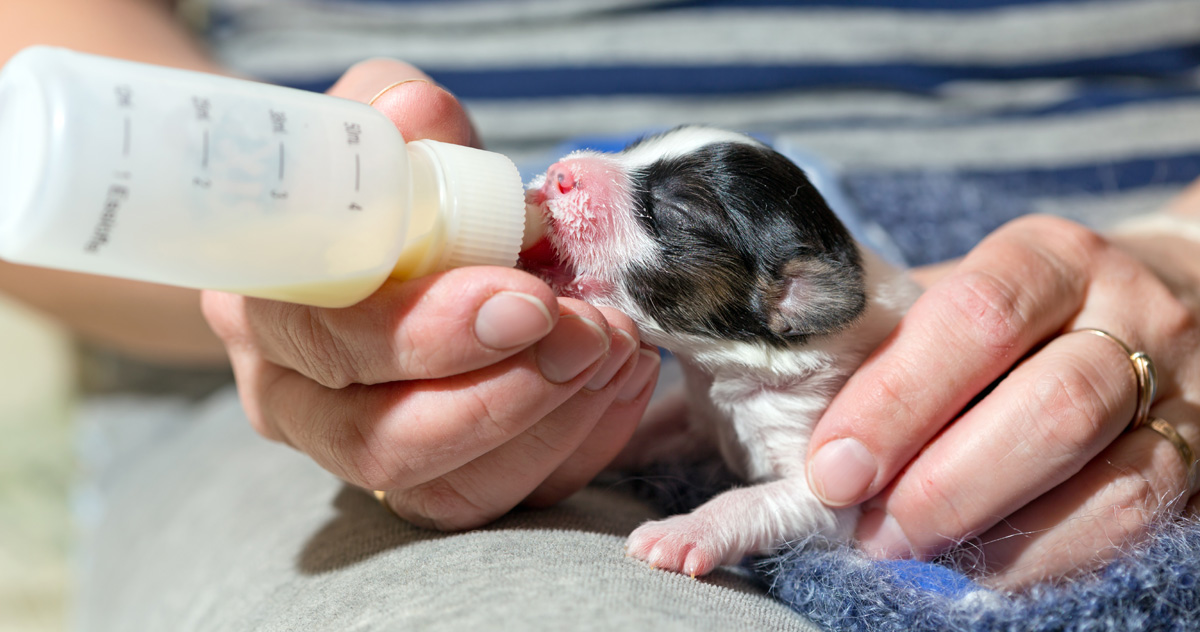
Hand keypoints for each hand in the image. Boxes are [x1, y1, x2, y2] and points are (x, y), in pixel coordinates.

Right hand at [202, 59, 660, 529]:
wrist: (380, 232)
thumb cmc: (375, 176)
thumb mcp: (374, 123)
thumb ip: (392, 116)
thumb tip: (418, 116)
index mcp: (269, 307)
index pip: (330, 344)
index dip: (426, 334)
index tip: (527, 298)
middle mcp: (298, 398)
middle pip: (384, 441)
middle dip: (505, 396)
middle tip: (589, 334)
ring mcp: (363, 452)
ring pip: (451, 490)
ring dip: (551, 425)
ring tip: (615, 348)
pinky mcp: (438, 478)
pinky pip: (511, 495)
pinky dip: (580, 443)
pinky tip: (619, 378)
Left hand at [806, 210, 1199, 588]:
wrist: (1183, 301)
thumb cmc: (1028, 310)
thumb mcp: (960, 289)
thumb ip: (884, 333)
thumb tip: (771, 376)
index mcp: (1052, 258)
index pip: (978, 316)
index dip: (898, 399)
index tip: (832, 467)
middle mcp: (1132, 317)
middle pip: (1053, 408)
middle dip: (944, 485)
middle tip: (869, 530)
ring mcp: (1185, 396)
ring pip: (1113, 484)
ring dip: (998, 536)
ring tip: (914, 554)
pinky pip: (1138, 529)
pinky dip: (1050, 562)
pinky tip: (983, 566)